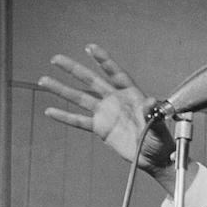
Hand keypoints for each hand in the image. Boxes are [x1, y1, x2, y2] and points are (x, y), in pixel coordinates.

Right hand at [39, 44, 175, 177]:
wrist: (155, 158)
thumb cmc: (161, 141)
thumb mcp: (159, 128)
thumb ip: (152, 114)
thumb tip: (149, 102)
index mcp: (132, 96)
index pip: (116, 74)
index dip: (104, 62)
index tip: (91, 48)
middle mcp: (116, 101)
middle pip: (92, 81)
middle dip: (74, 70)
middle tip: (56, 59)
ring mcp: (107, 113)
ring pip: (81, 98)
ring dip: (62, 89)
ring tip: (44, 80)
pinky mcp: (101, 128)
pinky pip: (80, 121)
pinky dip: (65, 117)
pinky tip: (50, 111)